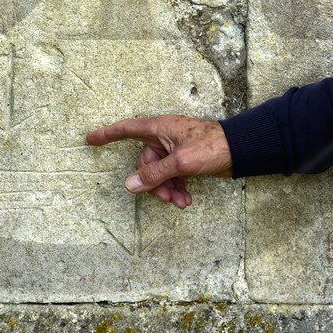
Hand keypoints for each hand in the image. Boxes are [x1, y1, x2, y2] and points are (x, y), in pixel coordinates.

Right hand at [85, 115, 231, 208]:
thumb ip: (155, 174)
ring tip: (180, 203)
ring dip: (167, 190)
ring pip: (160, 173)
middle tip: (165, 199)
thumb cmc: (212, 146)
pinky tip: (185, 201)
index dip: (107, 134)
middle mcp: (164, 137)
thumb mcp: (181, 162)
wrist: (242, 149)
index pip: (126, 129)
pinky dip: (176, 189)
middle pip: (145, 163)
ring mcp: (175, 149)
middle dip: (153, 184)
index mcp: (159, 129)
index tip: (90, 140)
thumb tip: (130, 185)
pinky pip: (172, 176)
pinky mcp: (186, 160)